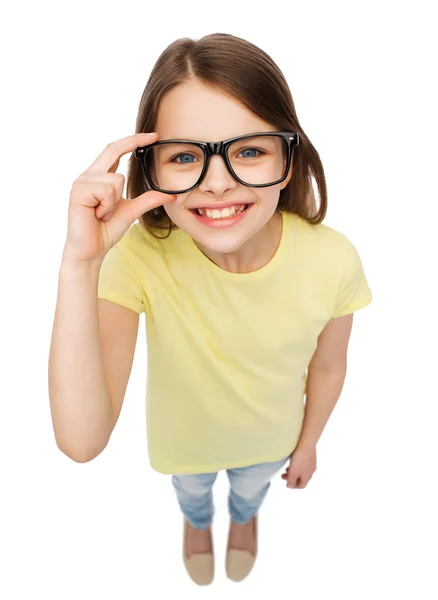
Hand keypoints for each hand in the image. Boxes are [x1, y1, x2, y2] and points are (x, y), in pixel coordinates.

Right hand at [62, 132, 176, 263]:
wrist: (92, 250)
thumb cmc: (106, 230)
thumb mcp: (132, 211)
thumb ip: (148, 200)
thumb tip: (170, 194)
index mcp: (99, 176)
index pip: (115, 151)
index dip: (133, 141)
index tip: (152, 136)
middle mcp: (88, 175)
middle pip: (113, 150)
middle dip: (134, 141)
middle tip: (156, 136)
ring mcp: (82, 182)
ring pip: (116, 179)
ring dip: (116, 201)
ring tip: (104, 214)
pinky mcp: (79, 191)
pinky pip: (107, 190)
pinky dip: (108, 207)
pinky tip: (98, 215)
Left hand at [281, 446, 316, 488]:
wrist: (306, 443)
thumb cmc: (300, 459)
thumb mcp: (293, 473)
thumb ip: (291, 481)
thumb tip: (289, 486)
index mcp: (308, 477)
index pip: (301, 486)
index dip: (293, 486)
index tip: (286, 482)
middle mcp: (311, 471)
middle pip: (301, 478)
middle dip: (292, 478)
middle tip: (283, 475)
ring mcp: (312, 463)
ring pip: (302, 470)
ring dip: (294, 471)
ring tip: (287, 467)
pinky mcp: (311, 455)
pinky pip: (304, 463)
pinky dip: (297, 464)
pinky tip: (293, 459)